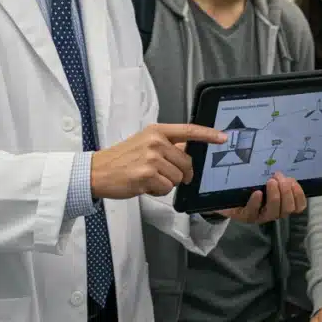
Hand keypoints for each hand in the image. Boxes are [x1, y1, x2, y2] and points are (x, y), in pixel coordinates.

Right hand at [90, 124, 225, 199]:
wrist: (97, 171)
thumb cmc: (122, 159)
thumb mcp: (144, 143)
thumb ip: (166, 145)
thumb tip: (187, 151)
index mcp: (157, 131)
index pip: (188, 130)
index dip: (208, 135)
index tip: (223, 138)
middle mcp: (155, 142)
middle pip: (187, 162)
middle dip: (180, 173)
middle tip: (163, 175)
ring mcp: (151, 158)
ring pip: (178, 177)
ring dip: (166, 183)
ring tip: (149, 178)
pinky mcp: (146, 175)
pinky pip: (167, 188)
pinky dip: (158, 191)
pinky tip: (144, 185)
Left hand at [216, 172, 306, 223]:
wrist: (228, 195)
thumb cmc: (251, 187)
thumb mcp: (266, 181)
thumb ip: (278, 178)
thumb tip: (284, 171)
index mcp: (282, 205)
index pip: (299, 206)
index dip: (299, 194)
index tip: (293, 181)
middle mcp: (273, 213)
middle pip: (288, 209)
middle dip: (286, 192)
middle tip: (278, 177)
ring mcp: (259, 216)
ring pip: (274, 212)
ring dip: (275, 196)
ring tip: (270, 181)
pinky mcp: (245, 216)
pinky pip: (253, 212)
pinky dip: (257, 202)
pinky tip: (257, 193)